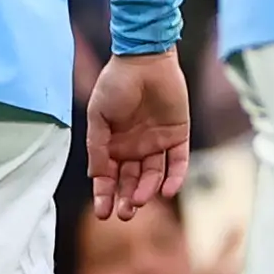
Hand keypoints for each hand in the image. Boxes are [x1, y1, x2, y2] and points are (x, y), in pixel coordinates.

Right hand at [85, 49, 192, 219]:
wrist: (145, 60)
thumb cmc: (116, 84)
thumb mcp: (98, 116)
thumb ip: (97, 147)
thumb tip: (95, 177)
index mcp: (112, 145)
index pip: (108, 178)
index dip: (104, 196)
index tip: (102, 213)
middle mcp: (134, 148)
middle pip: (131, 182)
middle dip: (127, 199)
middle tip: (125, 214)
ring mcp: (156, 144)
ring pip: (153, 176)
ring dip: (147, 190)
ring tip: (141, 199)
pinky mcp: (178, 137)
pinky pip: (178, 163)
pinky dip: (174, 178)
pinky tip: (166, 190)